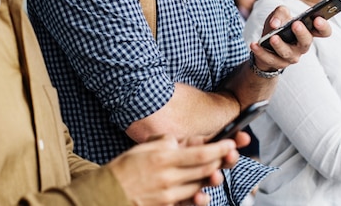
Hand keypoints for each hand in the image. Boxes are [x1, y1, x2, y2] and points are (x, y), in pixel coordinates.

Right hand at [107, 136, 237, 205]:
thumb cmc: (126, 168)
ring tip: (213, 170)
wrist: (109, 193)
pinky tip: (201, 192)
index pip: (200, 154)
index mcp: (163, 158)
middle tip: (230, 154)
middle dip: (221, 162)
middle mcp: (168, 177)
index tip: (231, 143)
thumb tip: (183, 142)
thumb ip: (166, 142)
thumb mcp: (144, 147)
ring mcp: (169, 195)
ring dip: (210, 178)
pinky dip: (198, 196)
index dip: (220, 149)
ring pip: (200, 186)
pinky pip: (189, 202)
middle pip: (205, 170)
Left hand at [252, 6, 328, 70]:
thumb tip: (276, 24)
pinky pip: (269, 59)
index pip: (323, 31)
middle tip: (295, 24)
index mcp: (308, 32)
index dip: (323, 26)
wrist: (264, 44)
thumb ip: (280, 13)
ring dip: (280, 45)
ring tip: (272, 37)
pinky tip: (254, 44)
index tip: (317, 19)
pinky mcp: (278, 63)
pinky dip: (261, 52)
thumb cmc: (277, 26)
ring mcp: (291, 56)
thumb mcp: (279, 15)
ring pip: (287, 52)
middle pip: (306, 42)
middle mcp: (302, 46)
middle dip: (301, 33)